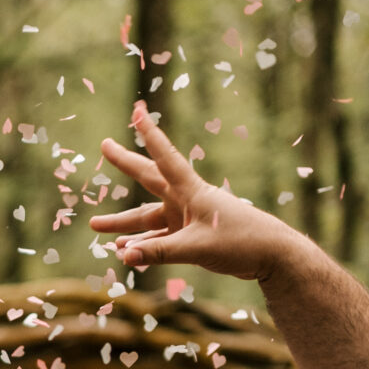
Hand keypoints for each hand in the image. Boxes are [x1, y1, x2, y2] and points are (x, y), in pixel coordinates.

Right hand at [91, 102, 307, 281]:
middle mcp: (187, 199)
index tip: (138, 112)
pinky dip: (143, 246)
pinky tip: (126, 252)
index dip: (150, 136)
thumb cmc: (240, 242)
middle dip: (126, 164)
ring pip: (149, 219)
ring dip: (124, 226)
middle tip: (105, 146)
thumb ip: (158, 253)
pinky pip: (159, 239)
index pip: (165, 158)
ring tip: (96, 227)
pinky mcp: (192, 236)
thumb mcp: (196, 248)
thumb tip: (123, 256)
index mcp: (192, 191)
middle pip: (149, 179)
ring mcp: (189, 218)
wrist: (272, 255)